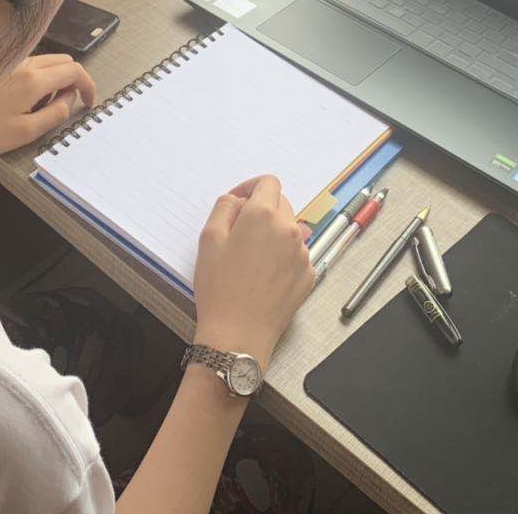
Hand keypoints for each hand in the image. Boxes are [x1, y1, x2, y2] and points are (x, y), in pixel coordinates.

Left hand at [0, 54, 95, 162]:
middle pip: (64, 61)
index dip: (88, 86)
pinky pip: (31, 63)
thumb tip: (69, 100)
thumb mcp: (26, 132)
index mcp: (33, 80)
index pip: (75, 71)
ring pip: (47, 60)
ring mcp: (11, 63)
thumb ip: (55, 114)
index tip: (88, 102)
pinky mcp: (0, 67)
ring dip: (57, 78)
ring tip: (45, 106)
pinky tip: (28, 99)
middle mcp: (24, 64)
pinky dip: (41, 76)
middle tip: (69, 104)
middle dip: (74, 80)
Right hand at [192, 176, 314, 367]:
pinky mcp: (308, 276)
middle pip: (281, 204)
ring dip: (272, 234)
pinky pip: (296, 255)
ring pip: (289, 230)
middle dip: (261, 210)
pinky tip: (263, 276)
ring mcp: (303, 255)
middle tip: (238, 231)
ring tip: (250, 259)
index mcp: (264, 216)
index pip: (268, 183)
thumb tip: (238, 201)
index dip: (250, 187)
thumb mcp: (208, 239)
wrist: (238, 335)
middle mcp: (290, 230)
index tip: (238, 202)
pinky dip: (282, 257)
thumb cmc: (219, 288)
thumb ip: (224, 207)